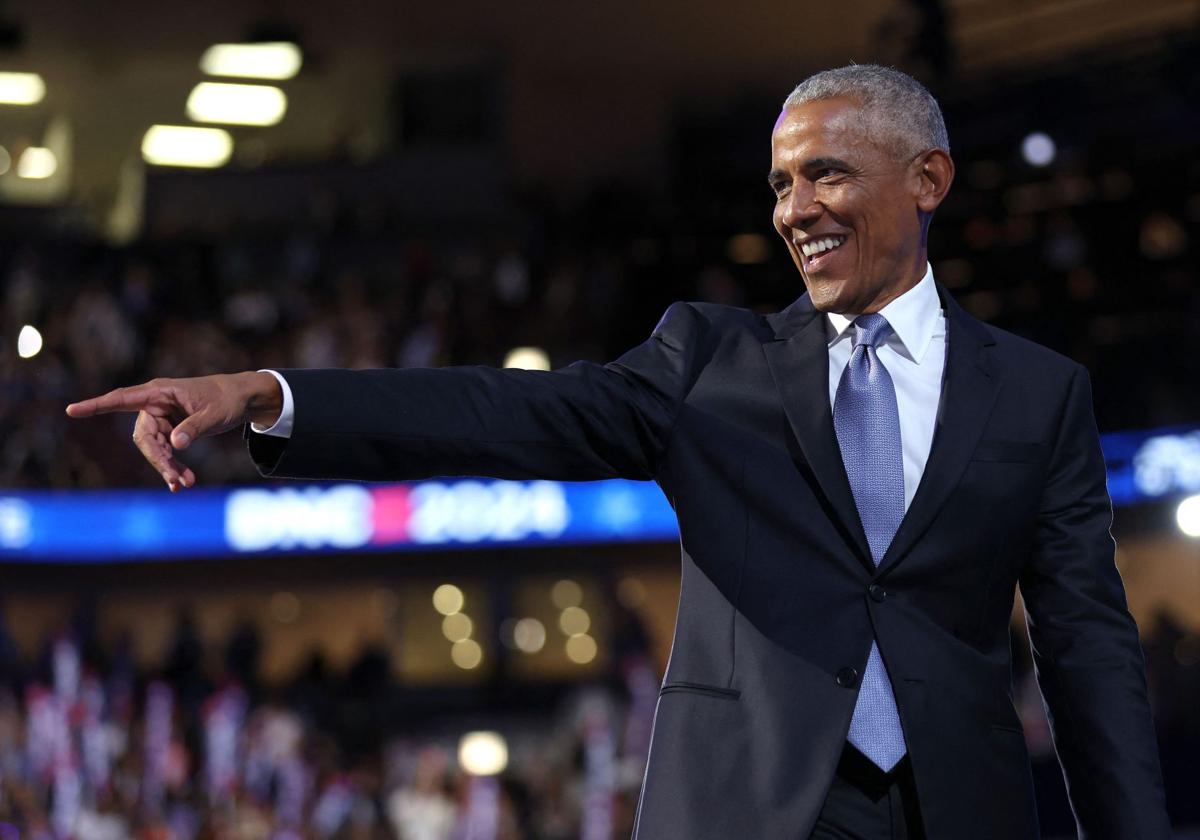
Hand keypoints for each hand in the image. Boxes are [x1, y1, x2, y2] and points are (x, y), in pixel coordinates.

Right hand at [66, 372, 282, 491]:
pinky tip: (182, 483)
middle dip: (157, 460)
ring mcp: (161, 418)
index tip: (72, 410)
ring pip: (153, 448)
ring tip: (186, 484)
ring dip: (167, 467)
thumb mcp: (214, 414)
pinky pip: (163, 451)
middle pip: (143, 437)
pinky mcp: (169, 429)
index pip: (122, 399)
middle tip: (175, 480)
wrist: (240, 399)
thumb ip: (193, 428)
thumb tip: (174, 444)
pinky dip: (171, 466)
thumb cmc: (226, 399)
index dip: (96, 405)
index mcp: (160, 392)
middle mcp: (155, 404)